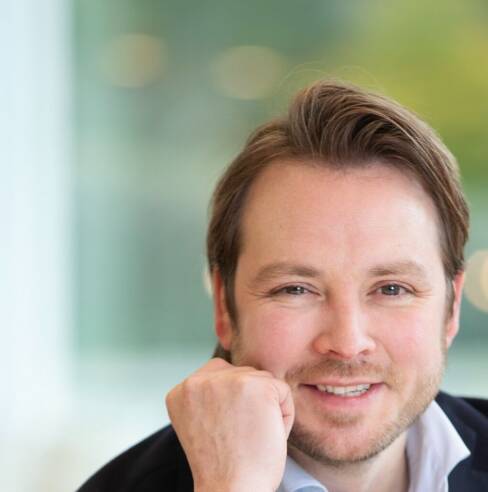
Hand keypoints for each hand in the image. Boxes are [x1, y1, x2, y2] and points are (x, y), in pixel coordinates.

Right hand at [165, 358, 294, 491]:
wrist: (231, 491)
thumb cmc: (223, 465)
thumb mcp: (202, 421)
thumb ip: (211, 395)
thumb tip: (236, 376)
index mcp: (182, 390)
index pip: (219, 375)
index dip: (231, 402)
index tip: (225, 430)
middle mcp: (199, 380)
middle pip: (242, 374)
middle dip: (249, 403)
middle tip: (238, 436)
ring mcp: (228, 380)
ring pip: (262, 380)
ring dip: (265, 407)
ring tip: (250, 435)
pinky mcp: (257, 386)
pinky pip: (282, 391)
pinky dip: (283, 415)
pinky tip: (266, 435)